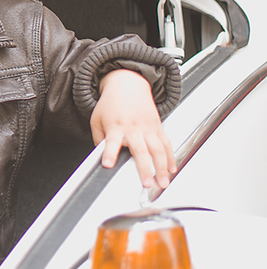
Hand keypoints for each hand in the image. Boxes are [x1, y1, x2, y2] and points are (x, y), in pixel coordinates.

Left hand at [91, 69, 175, 188]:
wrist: (127, 85)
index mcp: (115, 126)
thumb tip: (100, 156)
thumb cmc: (110, 104)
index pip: (111, 142)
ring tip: (162, 182)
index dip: (109, 153)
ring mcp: (147, 128)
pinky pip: (166, 143)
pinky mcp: (158, 127)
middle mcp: (132, 128)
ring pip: (158, 149)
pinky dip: (171, 157)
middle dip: (144, 168)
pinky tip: (171, 169)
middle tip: (146, 183)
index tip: (108, 164)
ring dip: (161, 167)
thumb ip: (98, 139)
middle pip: (140, 150)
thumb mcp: (96, 119)